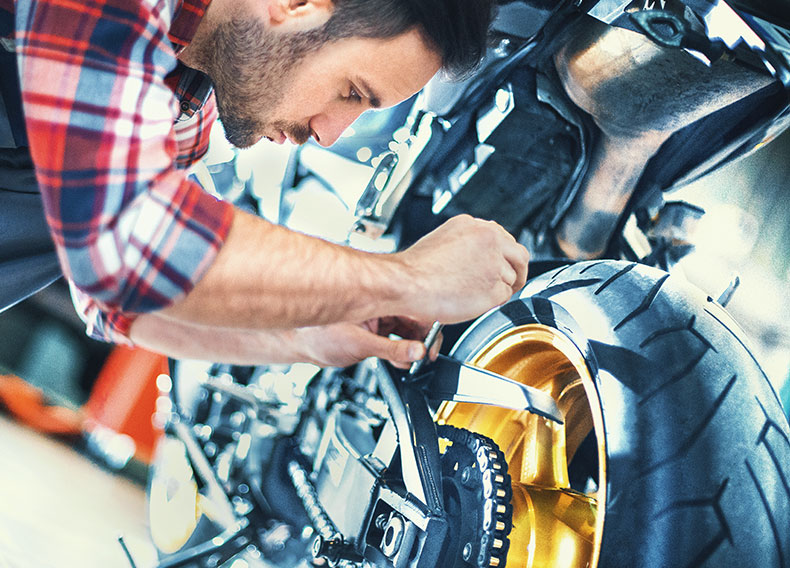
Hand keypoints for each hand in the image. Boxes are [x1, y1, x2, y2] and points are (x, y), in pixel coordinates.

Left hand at [295, 317, 442, 368]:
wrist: (299, 344)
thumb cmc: (318, 336)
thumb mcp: (361, 346)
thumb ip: (392, 349)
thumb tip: (417, 352)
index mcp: (375, 298)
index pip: (412, 307)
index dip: (427, 326)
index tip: (431, 345)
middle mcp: (378, 305)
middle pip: (412, 319)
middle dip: (420, 339)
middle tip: (424, 356)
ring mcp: (376, 318)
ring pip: (405, 330)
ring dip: (410, 346)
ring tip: (410, 361)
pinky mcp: (373, 330)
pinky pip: (394, 337)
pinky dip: (399, 350)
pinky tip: (399, 360)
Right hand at [395, 215, 528, 322]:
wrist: (406, 283)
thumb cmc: (416, 269)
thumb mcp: (443, 242)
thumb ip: (466, 245)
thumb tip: (477, 258)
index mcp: (475, 226)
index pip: (502, 238)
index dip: (503, 255)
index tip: (500, 264)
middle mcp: (489, 239)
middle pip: (519, 255)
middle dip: (516, 271)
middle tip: (509, 282)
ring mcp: (495, 263)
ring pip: (512, 278)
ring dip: (500, 288)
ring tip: (477, 294)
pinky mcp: (495, 286)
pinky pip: (505, 296)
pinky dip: (494, 302)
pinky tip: (476, 302)